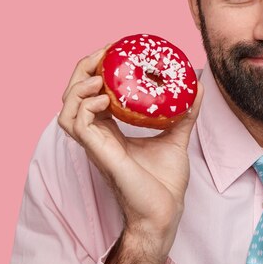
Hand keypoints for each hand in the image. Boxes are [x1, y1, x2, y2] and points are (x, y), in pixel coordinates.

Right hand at [57, 46, 203, 263]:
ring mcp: (95, 146)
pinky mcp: (99, 154)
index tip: (112, 51)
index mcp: (110, 131)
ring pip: (66, 110)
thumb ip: (184, 112)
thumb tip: (197, 86)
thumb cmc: (165, 182)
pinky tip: (103, 98)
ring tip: (99, 75)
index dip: (95, 70)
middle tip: (104, 53)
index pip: (90, 95)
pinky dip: (86, 107)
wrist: (164, 212)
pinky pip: (78, 125)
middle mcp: (98, 137)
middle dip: (82, 70)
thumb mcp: (176, 136)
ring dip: (78, 87)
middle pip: (72, 97)